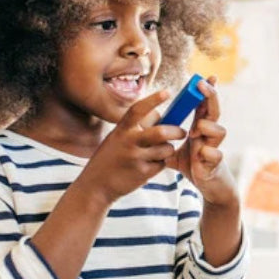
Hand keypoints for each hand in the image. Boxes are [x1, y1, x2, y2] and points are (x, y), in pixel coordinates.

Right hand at [81, 90, 186, 204]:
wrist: (96, 186)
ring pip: (166, 149)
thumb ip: (136, 128)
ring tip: (161, 152)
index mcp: (121, 130)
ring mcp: (136, 158)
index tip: (167, 92)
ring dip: (168, 149)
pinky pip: (162, 164)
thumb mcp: (117, 138)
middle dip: (176, 131)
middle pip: (161, 132)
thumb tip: (161, 116)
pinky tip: (151, 165)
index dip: (153, 99)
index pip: (138, 110)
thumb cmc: (110, 158)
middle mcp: (128, 142)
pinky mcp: (142, 173)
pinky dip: (161, 163)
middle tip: (182, 132)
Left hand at [166, 76, 238, 208]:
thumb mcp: (176, 150)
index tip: (202, 76)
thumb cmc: (194, 165)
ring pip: (220, 131)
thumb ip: (165, 139)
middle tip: (202, 85)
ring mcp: (214, 148)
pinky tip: (201, 154)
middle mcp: (210, 135)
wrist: (209, 186)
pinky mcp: (215, 164)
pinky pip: (216, 155)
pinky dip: (209, 153)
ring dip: (208, 127)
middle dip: (211, 97)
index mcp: (201, 129)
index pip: (204, 105)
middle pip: (215, 111)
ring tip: (195, 131)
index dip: (205, 91)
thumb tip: (145, 128)